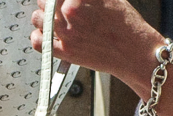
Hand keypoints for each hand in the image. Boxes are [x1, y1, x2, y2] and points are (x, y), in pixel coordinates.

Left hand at [30, 0, 163, 84]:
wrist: (134, 54)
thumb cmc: (126, 25)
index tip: (65, 0)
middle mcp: (70, 15)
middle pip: (45, 1)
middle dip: (51, 1)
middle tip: (61, 5)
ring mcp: (65, 34)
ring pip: (38, 19)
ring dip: (43, 16)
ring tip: (54, 18)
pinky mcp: (65, 52)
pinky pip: (38, 41)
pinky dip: (38, 35)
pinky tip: (47, 33)